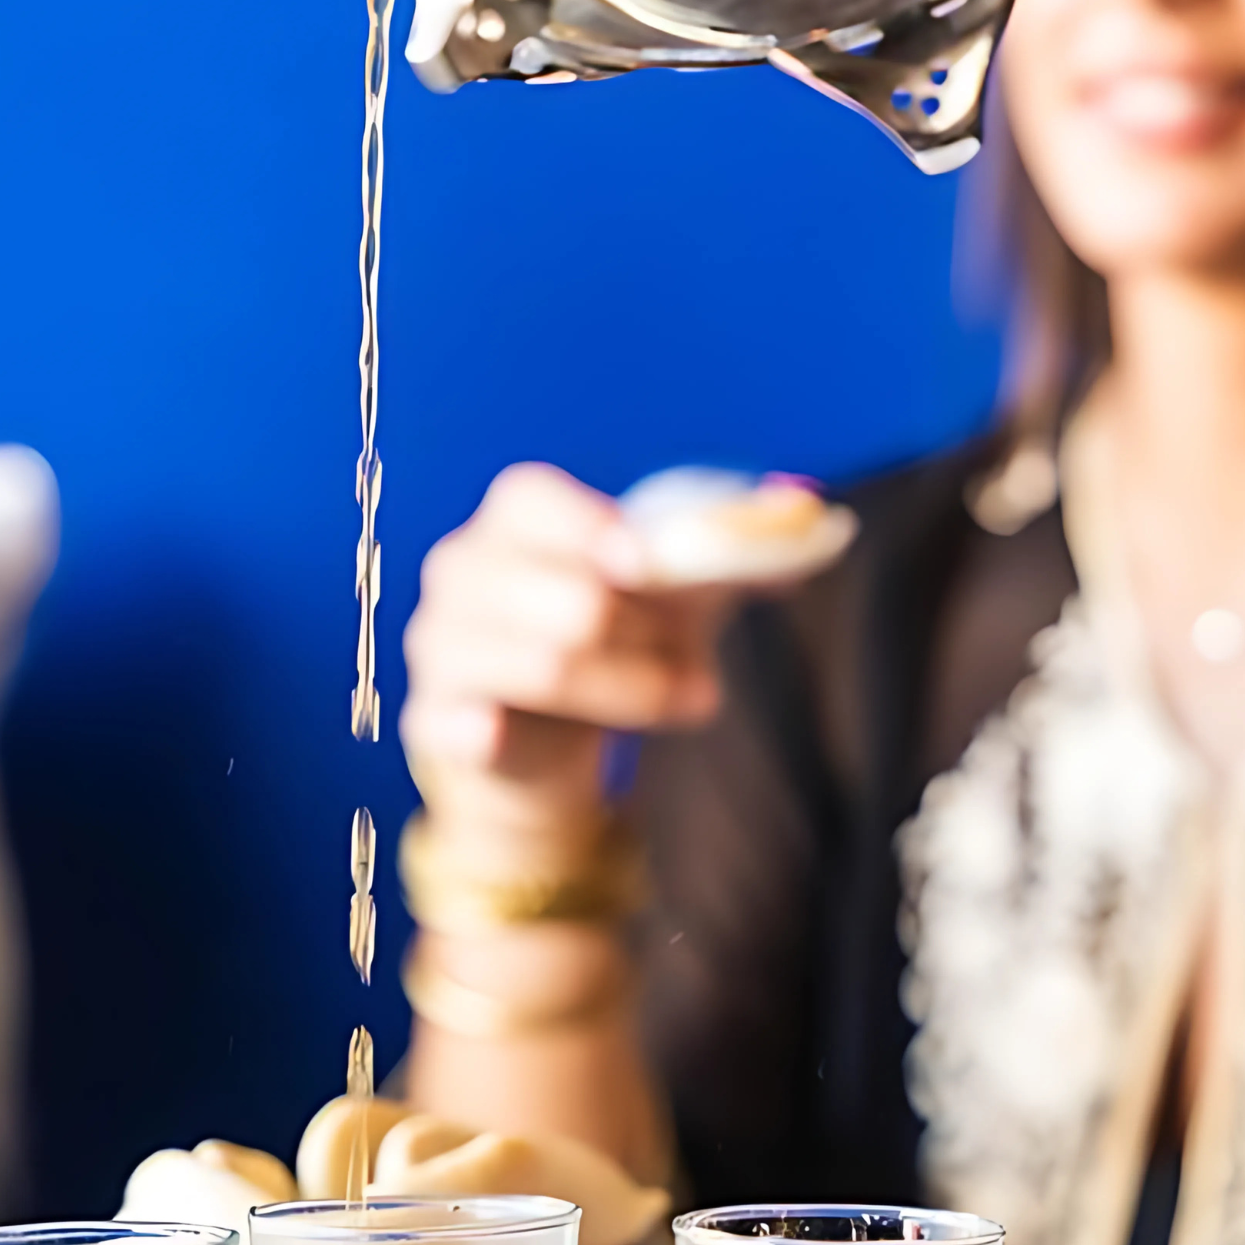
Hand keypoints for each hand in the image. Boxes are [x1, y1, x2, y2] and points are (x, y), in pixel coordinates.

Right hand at [403, 463, 731, 835]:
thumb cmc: (607, 645)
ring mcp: (441, 648)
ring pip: (546, 666)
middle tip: (702, 660)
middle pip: (567, 598)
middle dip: (651, 635)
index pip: (531, 500)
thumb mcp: (670, 596)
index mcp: (511, 523)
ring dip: (635, 690)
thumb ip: (728, 557)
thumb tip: (810, 524)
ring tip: (689, 699)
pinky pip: (469, 726)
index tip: (649, 565)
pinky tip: (526, 736)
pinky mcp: (434, 721)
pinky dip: (499, 732)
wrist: (533, 744)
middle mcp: (461, 574)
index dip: (593, 530)